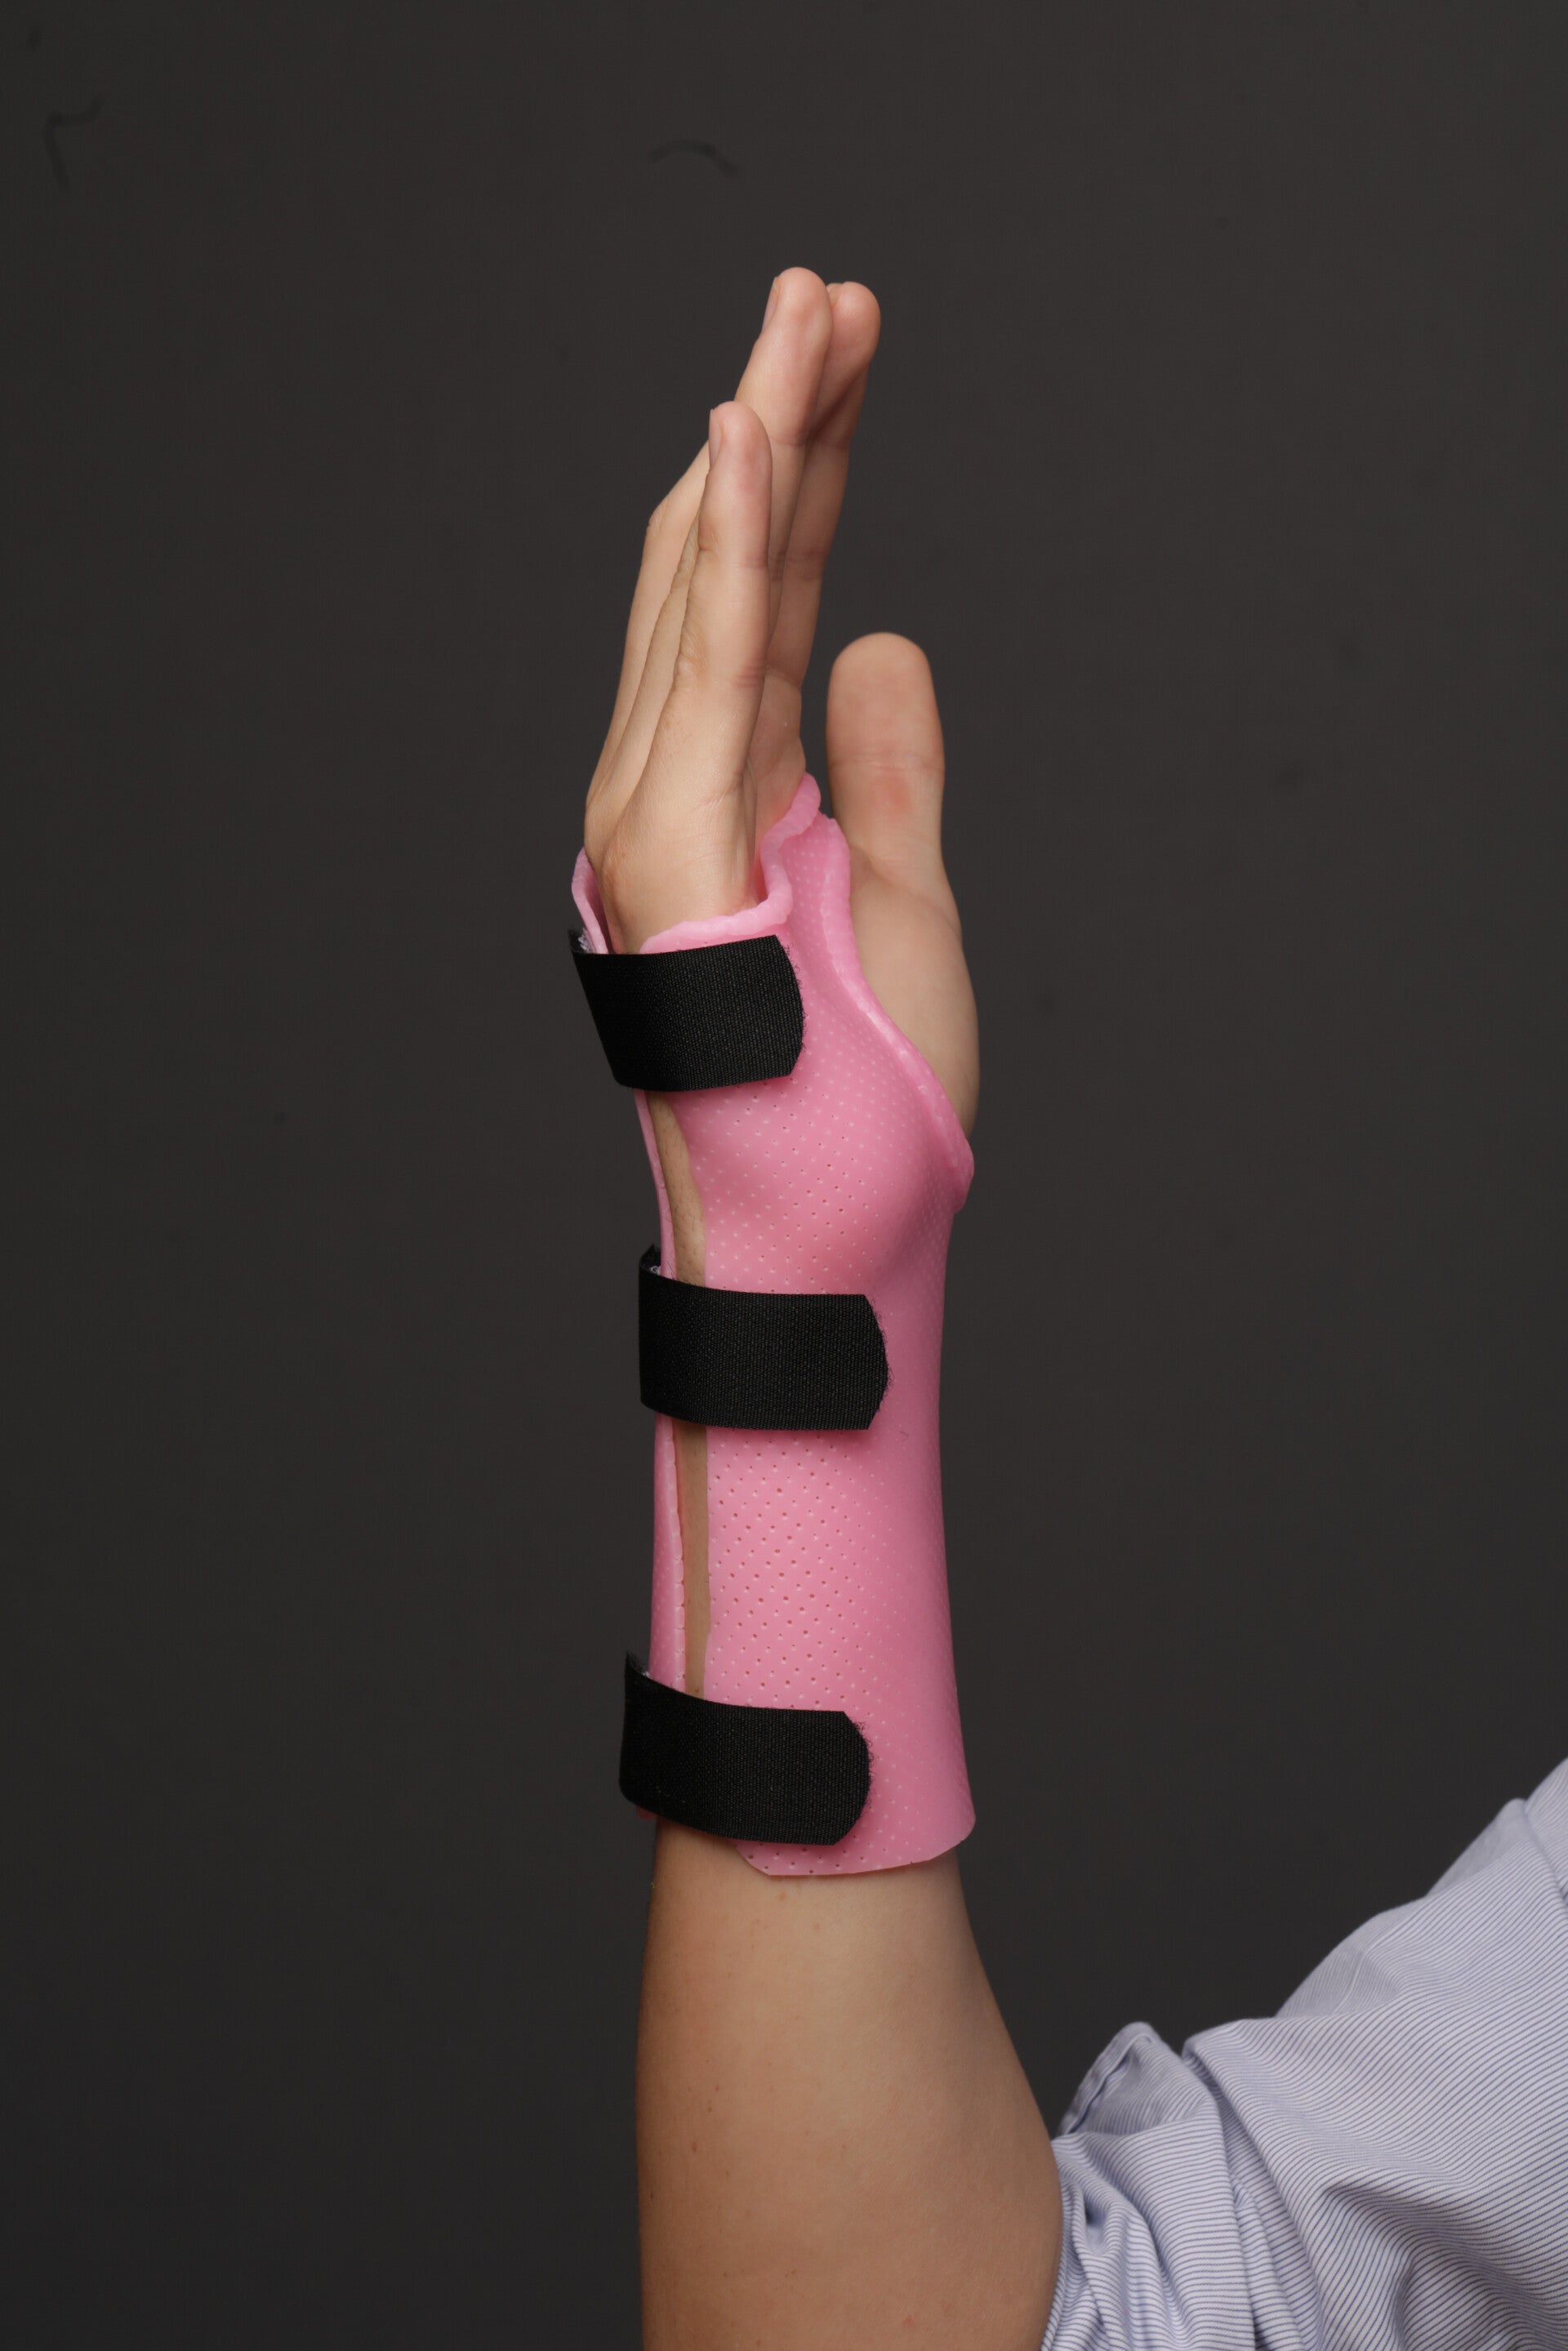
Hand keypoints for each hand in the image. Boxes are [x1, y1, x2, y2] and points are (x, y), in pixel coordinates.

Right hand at [583, 269, 978, 1135]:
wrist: (835, 1221)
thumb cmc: (865, 1094)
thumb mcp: (900, 894)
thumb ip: (885, 767)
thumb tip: (886, 639)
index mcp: (739, 796)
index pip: (779, 603)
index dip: (814, 479)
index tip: (851, 362)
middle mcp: (682, 785)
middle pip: (736, 570)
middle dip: (785, 426)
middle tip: (829, 294)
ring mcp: (663, 808)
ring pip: (713, 588)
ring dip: (762, 443)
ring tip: (807, 311)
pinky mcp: (670, 836)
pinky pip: (707, 662)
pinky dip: (727, 546)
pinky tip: (742, 428)